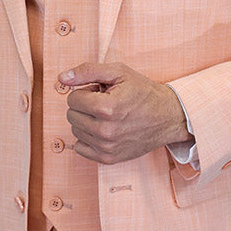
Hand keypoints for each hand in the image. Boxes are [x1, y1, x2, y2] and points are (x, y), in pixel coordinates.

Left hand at [62, 62, 189, 163]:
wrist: (168, 116)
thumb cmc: (143, 92)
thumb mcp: (118, 72)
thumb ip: (87, 71)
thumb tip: (62, 78)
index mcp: (107, 108)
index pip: (72, 98)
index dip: (86, 91)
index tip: (101, 91)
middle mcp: (105, 131)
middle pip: (71, 115)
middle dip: (84, 105)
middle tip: (105, 103)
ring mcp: (107, 147)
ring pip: (75, 130)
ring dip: (87, 120)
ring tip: (108, 115)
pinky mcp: (109, 159)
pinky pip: (80, 148)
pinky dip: (88, 137)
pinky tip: (104, 129)